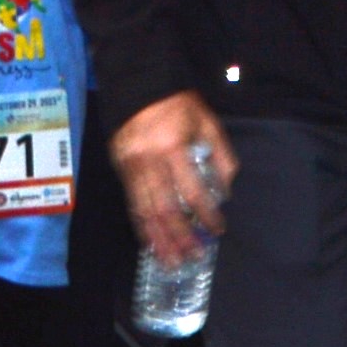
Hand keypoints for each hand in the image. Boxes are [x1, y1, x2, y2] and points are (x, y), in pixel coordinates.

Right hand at [114, 90, 233, 263]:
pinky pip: (132, 203)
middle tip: (192, 257)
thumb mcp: (208, 123)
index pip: (193, 191)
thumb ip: (221, 157)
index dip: (206, 214)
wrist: (138, 85)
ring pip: (144, 211)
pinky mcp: (120, 169)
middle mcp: (148, 162)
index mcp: (173, 149)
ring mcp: (130, 167)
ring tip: (169, 260)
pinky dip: (141, 225)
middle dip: (180, 237)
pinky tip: (149, 241)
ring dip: (158, 239)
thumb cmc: (178, 104)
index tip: (217, 228)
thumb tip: (225, 192)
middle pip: (165, 209)